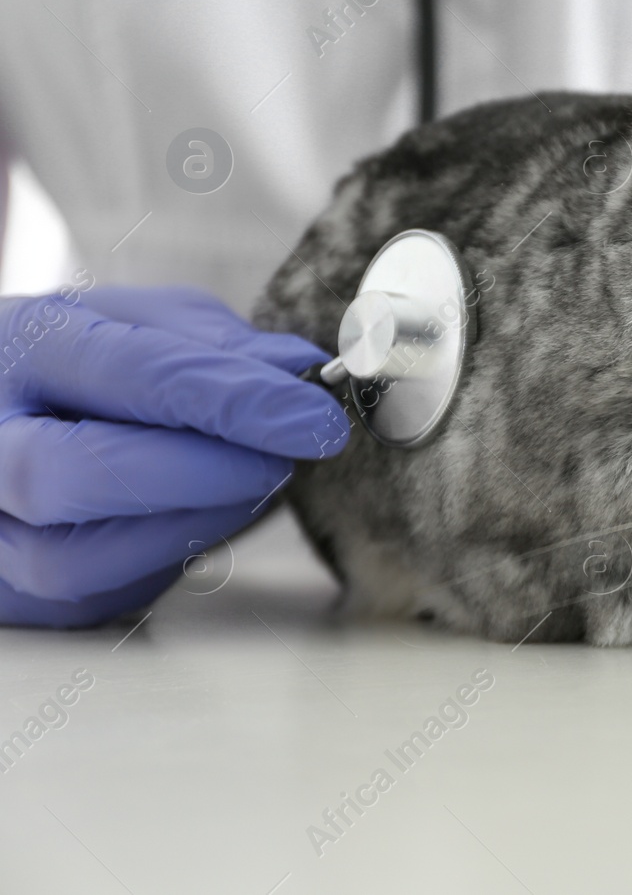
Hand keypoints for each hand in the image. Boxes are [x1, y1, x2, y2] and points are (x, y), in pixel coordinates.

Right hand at [0, 285, 348, 626]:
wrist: (12, 420)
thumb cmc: (83, 365)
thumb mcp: (144, 323)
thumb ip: (215, 343)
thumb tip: (297, 371)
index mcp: (22, 346)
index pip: (130, 373)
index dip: (233, 399)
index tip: (313, 417)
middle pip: (75, 474)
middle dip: (205, 472)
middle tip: (288, 458)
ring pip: (76, 558)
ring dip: (194, 524)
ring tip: (255, 484)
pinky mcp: (13, 593)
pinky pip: (95, 596)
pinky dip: (169, 558)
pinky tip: (208, 516)